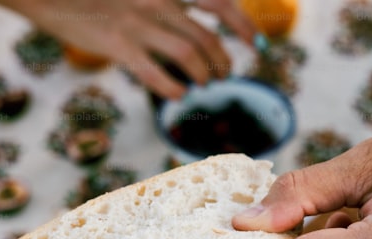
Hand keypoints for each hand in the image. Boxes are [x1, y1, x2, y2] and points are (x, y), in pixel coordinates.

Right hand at [0, 0, 256, 98]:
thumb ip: (164, 8)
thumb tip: (191, 31)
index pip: (218, 2)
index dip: (243, 25)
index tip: (254, 46)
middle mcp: (157, 0)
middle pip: (208, 37)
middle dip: (222, 62)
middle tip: (222, 76)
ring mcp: (138, 22)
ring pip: (190, 55)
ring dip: (203, 77)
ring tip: (202, 86)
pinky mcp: (118, 44)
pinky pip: (157, 74)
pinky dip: (174, 90)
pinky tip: (177, 96)